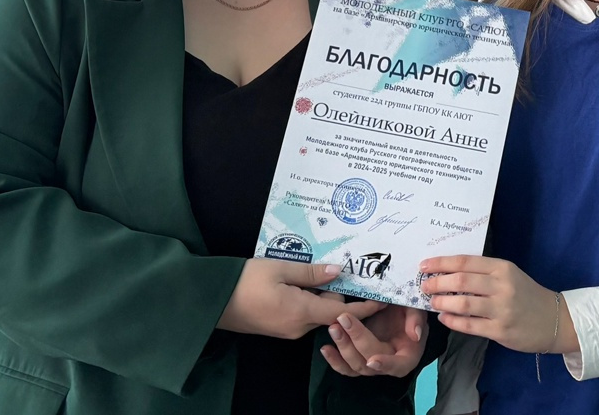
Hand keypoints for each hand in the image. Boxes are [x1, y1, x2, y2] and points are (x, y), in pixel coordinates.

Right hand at [218, 260, 385, 339]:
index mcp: (303, 312)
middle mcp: (299, 326)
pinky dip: (312, 298)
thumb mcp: (280, 268)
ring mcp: (289, 329)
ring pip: (318, 311)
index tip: (384, 298)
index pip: (343, 313)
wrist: (214, 302)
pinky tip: (308, 279)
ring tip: (330, 269)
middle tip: (354, 268)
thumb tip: (338, 271)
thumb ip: (311, 272)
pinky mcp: (280, 327)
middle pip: (332, 311)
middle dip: (343, 292)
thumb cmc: (246, 281)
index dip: (365, 306)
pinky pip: (305, 313)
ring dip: (326, 294)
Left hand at [321, 304, 426, 376]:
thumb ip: (416, 318)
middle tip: (343, 319)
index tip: (372, 360)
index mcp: (408, 354)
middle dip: (356, 341)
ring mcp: (372, 362)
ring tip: (333, 328)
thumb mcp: (416, 306)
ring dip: (343, 348)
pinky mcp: (358, 357)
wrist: (393, 302)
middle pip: (371, 362)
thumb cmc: (407, 305)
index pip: (398, 366)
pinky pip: (345, 366)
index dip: (386, 365)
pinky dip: (335, 359)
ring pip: (356, 366)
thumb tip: (414, 335)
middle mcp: (389, 363)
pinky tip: (325, 348)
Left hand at [418, 255, 576, 354]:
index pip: (465, 261)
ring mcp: (501, 309)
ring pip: (464, 302)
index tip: (424, 265)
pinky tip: (444, 317)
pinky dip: (453, 320)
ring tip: (432, 301)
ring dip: (443, 301)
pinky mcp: (500, 331)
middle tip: (424, 285)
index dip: (441, 263)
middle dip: (437, 282)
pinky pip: (470, 325)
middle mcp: (501, 286)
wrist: (553, 320)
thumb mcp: (508, 275)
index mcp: (502, 268)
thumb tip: (448, 272)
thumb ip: (483, 273)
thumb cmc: (526, 294)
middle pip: (462, 280)